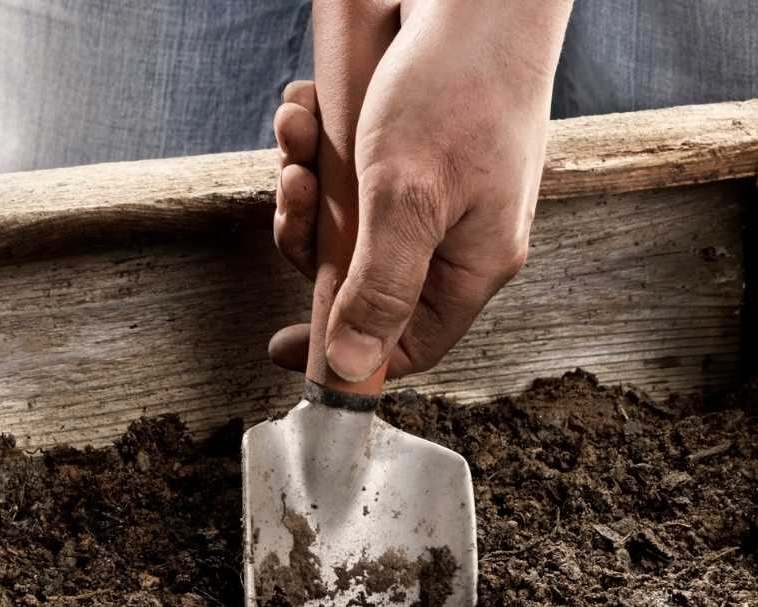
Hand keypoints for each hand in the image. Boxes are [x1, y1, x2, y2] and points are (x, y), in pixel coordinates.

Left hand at [270, 1, 571, 380]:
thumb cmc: (460, 87)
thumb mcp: (407, 200)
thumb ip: (379, 287)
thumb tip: (353, 368)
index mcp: (473, 263)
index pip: (409, 343)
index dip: (347, 351)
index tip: (284, 344)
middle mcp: (455, 233)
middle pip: (361, 277)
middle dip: (312, 236)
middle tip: (293, 193)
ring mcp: (431, 190)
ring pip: (345, 220)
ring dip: (306, 178)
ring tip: (299, 134)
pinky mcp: (408, 150)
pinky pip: (344, 170)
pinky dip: (316, 143)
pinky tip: (309, 109)